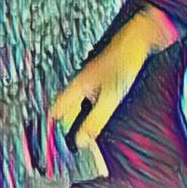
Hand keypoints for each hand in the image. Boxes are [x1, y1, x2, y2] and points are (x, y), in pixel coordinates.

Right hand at [50, 7, 178, 149]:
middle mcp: (79, 83)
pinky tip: (89, 119)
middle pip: (63, 109)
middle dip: (62, 128)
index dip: (50, 129)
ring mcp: (88, 80)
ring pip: (74, 104)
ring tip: (74, 138)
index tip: (49, 147)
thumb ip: (95, 120)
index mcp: (77, 86)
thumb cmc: (123, 64)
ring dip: (73, 121)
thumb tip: (80, 142)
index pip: (55, 111)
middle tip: (62, 148)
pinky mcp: (99, 78)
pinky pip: (84, 100)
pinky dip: (84, 113)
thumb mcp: (110, 97)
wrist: (136, 40)